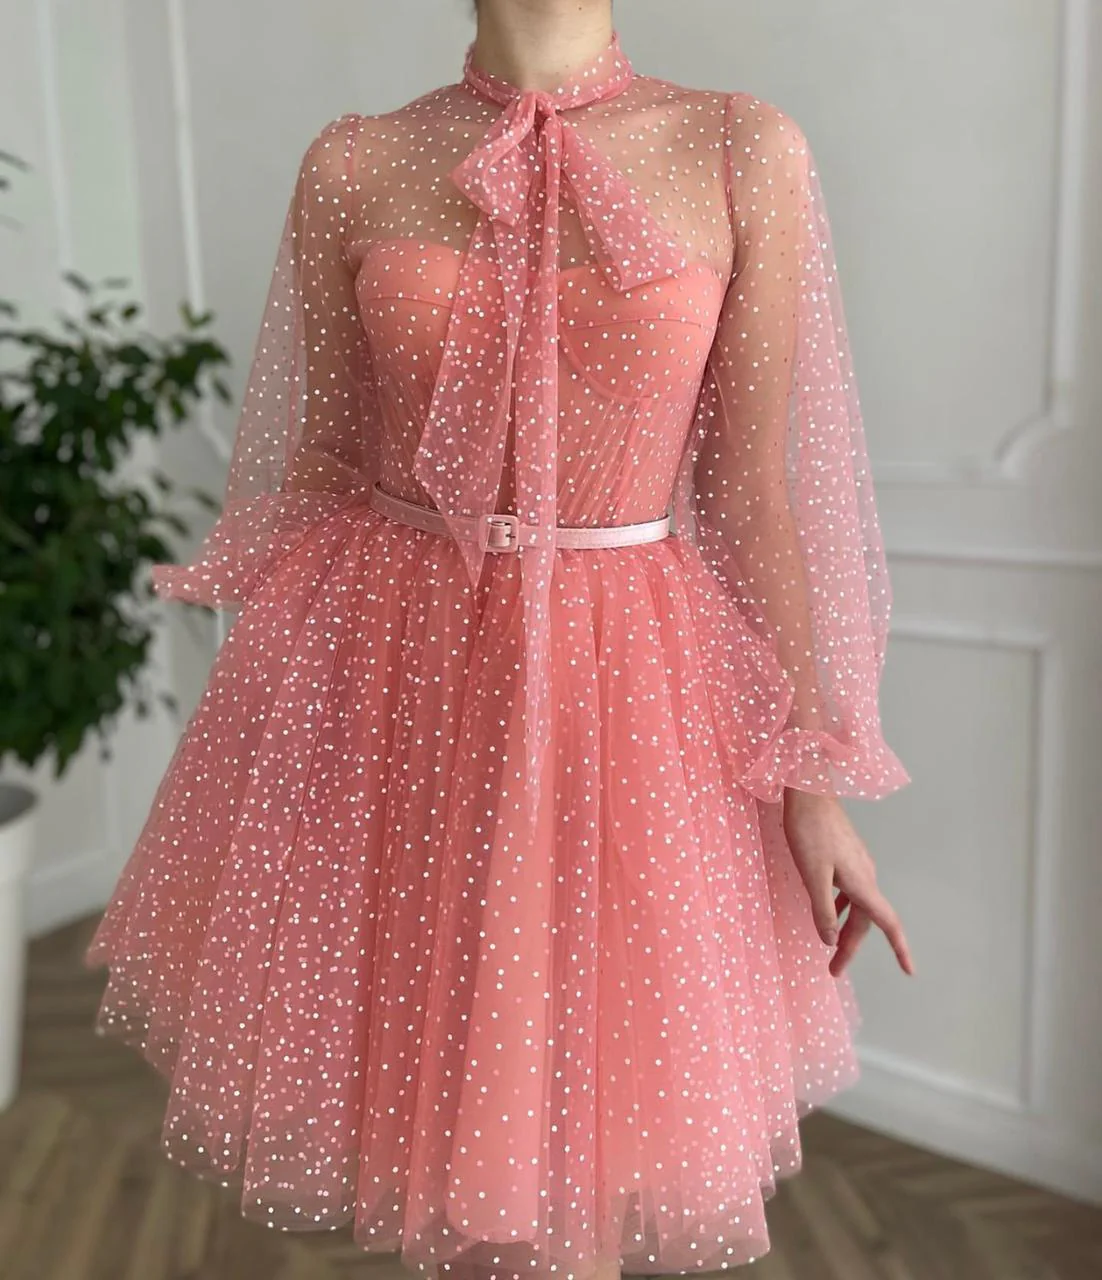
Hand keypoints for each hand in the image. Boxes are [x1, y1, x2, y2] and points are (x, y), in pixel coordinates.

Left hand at [781, 788, 914, 978]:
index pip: (887, 923)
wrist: (809, 791)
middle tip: (833, 971)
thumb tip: (831, 940)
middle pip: (866, 920)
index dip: (900, 949)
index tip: (911, 972)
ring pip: (856, 906)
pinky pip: (849, 891)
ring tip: (828, 948)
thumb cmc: (808, 830)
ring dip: (844, 929)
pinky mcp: (846, 856)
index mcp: (862, 883)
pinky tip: (826, 911)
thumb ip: (821, 910)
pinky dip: (840, 908)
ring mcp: (857, 865)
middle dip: (851, 947)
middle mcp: (865, 875)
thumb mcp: (811, 875)